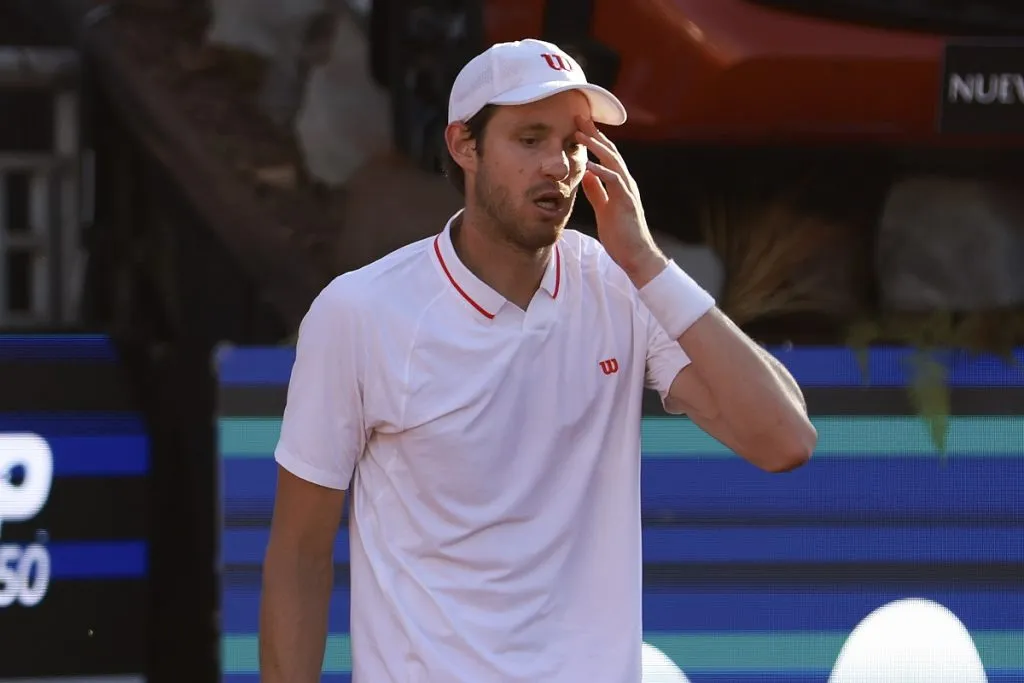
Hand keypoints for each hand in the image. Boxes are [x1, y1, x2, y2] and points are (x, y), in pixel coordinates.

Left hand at [575, 116, 667, 286]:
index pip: (606, 156)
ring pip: (613, 161)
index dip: (593, 140)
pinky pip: (613, 181)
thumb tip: (586, 174)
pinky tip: (588, 164)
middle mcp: (625, 182)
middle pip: (610, 151)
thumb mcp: (603, 208)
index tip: (578, 126)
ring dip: (596, 146)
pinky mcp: (626, 201)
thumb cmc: (620, 234)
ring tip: (580, 134)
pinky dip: (600, 171)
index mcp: (619, 183)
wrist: (636, 255)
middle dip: (594, 134)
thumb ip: (596, 191)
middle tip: (579, 117)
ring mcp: (627, 190)